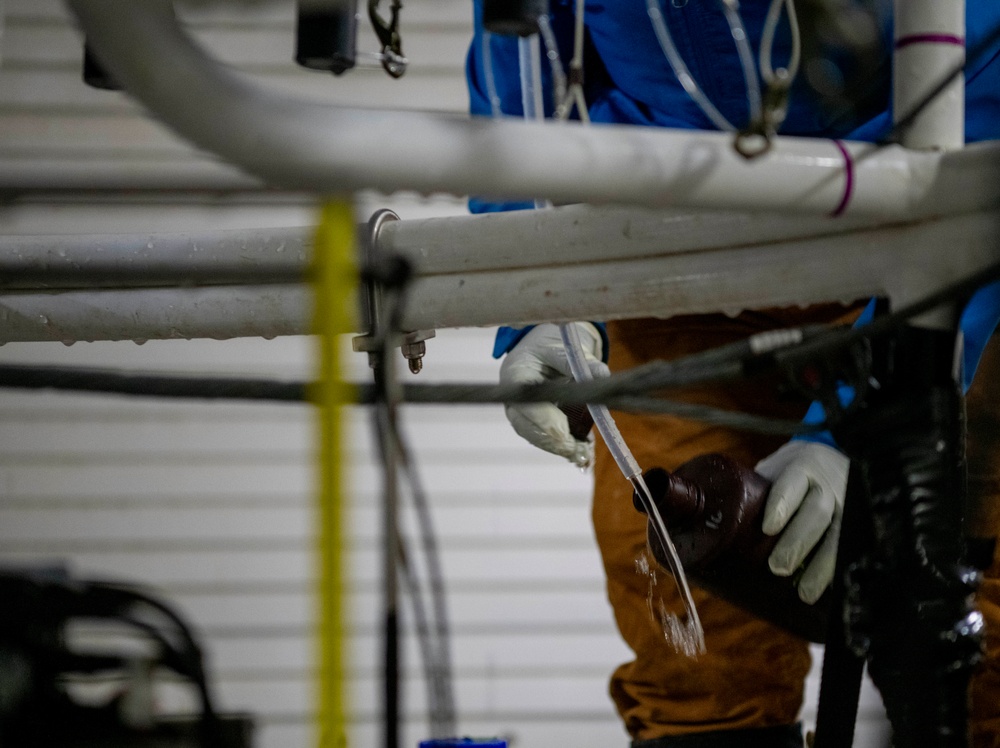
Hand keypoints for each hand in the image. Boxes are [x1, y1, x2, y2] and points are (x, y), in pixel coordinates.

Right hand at [499, 322, 606, 466]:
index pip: (528, 405)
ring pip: (537, 438)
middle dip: (556, 441)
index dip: (548, 421)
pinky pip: (545, 440)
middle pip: (529, 428)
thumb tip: (603, 375)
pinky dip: (564, 447)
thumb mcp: (565, 349)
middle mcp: (513, 399)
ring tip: (585, 456)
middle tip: (581, 452)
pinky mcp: (531, 424)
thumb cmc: (548, 348)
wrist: (539, 353)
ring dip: (561, 448)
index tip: (567, 432)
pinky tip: (583, 454)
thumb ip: (583, 363)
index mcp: (515, 376)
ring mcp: (520, 414)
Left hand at [755, 440, 848, 603]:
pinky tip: (835, 592)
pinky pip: (857, 546)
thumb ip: (753, 490)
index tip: (768, 527)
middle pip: (817, 512)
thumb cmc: (794, 472)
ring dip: (823, 565)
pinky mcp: (863, 522)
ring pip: (840, 533)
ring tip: (804, 592)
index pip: (792, 482)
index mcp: (803, 466)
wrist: (836, 459)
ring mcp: (851, 502)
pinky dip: (844, 570)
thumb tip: (711, 518)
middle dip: (797, 542)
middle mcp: (830, 483)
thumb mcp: (775, 470)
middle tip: (778, 568)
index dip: (781, 504)